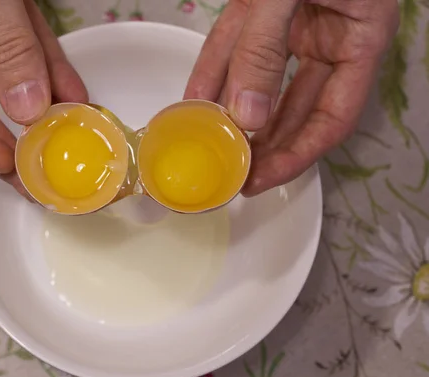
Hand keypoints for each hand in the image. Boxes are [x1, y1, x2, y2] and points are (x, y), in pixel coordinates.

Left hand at [185, 0, 398, 195]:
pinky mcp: (266, 5)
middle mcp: (331, 36)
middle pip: (296, 109)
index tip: (260, 180)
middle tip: (232, 174)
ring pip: (263, 79)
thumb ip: (265, 48)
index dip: (296, 156)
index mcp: (360, 37)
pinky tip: (196, 100)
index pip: (332, 119)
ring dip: (234, 113)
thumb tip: (247, 115)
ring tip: (210, 145)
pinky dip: (215, 71)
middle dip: (263, 144)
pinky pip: (237, 43)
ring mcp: (298, 22)